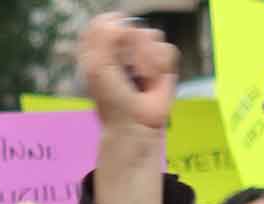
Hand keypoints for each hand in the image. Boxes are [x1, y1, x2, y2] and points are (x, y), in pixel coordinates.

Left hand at [79, 12, 178, 131]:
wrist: (134, 123)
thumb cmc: (111, 99)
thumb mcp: (97, 67)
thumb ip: (103, 38)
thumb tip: (122, 23)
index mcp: (104, 48)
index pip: (107, 21)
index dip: (112, 26)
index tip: (114, 41)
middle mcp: (125, 48)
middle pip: (132, 24)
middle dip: (130, 45)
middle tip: (127, 65)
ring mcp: (145, 55)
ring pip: (151, 34)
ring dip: (145, 56)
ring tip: (140, 74)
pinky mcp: (164, 65)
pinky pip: (167, 49)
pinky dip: (159, 65)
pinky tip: (152, 80)